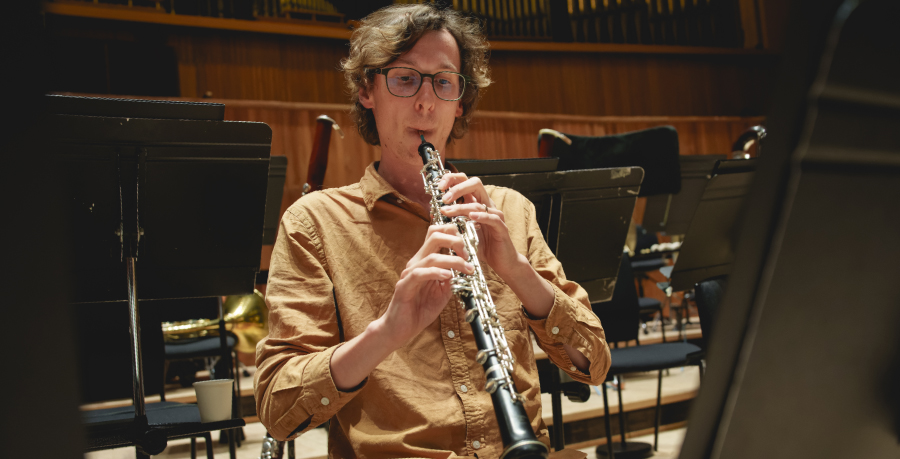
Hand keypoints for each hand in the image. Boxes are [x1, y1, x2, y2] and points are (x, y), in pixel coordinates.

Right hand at [380, 224, 474, 348]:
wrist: (399, 329)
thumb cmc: (420, 309)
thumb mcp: (443, 292)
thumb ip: (452, 279)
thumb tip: (466, 269)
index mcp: (425, 261)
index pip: (436, 235)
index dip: (454, 234)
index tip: (469, 247)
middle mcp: (416, 263)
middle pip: (434, 237)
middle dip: (455, 241)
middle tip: (468, 254)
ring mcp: (409, 274)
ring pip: (430, 257)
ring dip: (452, 261)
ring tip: (466, 268)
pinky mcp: (404, 286)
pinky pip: (419, 274)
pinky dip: (435, 272)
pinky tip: (448, 276)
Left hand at [437, 173, 521, 277]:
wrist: (501, 262)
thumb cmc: (482, 246)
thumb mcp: (462, 232)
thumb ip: (450, 222)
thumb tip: (433, 213)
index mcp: (477, 203)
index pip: (466, 182)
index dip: (452, 180)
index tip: (439, 186)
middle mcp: (487, 205)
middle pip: (475, 183)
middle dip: (457, 187)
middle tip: (444, 198)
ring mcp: (495, 215)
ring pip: (479, 203)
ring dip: (462, 207)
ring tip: (448, 212)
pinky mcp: (501, 228)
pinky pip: (493, 218)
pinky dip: (482, 216)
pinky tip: (471, 217)